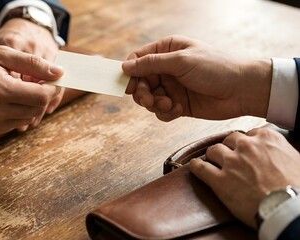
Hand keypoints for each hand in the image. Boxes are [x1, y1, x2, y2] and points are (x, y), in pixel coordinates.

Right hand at [0, 18, 63, 130]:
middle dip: (42, 96)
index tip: (52, 79)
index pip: (41, 97)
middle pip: (35, 109)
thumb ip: (32, 64)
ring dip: (30, 105)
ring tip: (19, 89)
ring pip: (26, 119)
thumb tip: (59, 72)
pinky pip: (12, 124)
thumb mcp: (0, 54)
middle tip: (37, 82)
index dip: (52, 88)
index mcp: (1, 91)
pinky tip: (7, 99)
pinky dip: (16, 113)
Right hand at [122, 35, 271, 121]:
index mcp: (167, 50)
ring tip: (169, 105)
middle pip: (140, 82)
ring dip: (155, 104)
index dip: (130, 73)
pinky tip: (180, 110)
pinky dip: (166, 113)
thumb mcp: (181, 61)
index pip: (138, 59)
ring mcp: (172, 87)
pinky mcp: (178, 104)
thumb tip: (124, 67)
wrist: (242, 90)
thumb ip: (151, 64)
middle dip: (142, 93)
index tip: (128, 86)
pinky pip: (161, 111)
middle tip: (149, 100)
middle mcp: (167, 68)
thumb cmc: (215, 68)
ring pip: (148, 98)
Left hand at [190, 128, 299, 227]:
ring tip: (214, 163)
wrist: (289, 207)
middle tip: (231, 158)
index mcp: (267, 138)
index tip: (246, 150)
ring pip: (213, 150)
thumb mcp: (295, 159)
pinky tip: (195, 167)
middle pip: (229, 140)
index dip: (247, 144)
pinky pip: (200, 168)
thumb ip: (280, 151)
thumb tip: (279, 153)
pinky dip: (196, 167)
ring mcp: (231, 162)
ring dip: (213, 157)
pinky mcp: (219, 180)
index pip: (250, 134)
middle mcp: (246, 146)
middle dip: (229, 148)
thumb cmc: (297, 186)